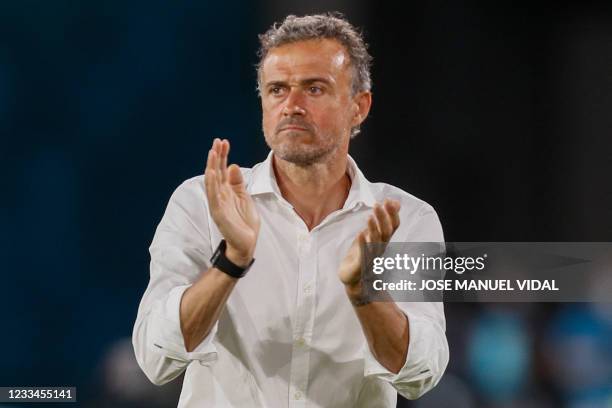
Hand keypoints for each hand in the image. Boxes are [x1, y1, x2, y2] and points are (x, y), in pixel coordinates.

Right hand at [204, 138, 260, 266]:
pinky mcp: (219, 213)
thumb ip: (237, 182)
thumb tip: (233, 165)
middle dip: (217, 156)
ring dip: (212, 166)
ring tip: (212, 153)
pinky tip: (212, 173)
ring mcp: (218, 203)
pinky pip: (214, 197)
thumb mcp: (244, 197)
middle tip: (217, 141)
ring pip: (212, 182)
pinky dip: (212, 184)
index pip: (223, 169)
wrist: (247, 243)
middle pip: (217, 172)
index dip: (223, 155)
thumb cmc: (244, 222)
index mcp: (227, 190)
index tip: (224, 141)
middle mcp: (220, 195)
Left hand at [338, 199, 400, 287]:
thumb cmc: (364, 253)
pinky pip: (363, 254)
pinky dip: (362, 244)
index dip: (392, 213)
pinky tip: (360, 234)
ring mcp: (371, 257)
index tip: (389, 200)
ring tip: (369, 217)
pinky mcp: (360, 266)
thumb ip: (382, 219)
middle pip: (386, 232)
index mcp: (383, 240)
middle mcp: (380, 248)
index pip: (393, 226)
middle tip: (378, 205)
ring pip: (376, 243)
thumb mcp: (372, 233)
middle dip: (383, 218)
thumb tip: (395, 201)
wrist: (355, 280)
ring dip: (374, 229)